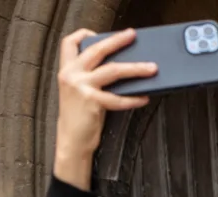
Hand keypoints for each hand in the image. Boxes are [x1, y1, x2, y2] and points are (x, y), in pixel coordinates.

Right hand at [54, 28, 157, 188]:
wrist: (71, 142)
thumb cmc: (78, 117)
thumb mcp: (78, 91)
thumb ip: (89, 76)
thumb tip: (119, 65)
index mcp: (66, 70)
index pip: (69, 42)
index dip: (84, 35)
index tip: (100, 34)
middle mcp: (71, 75)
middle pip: (97, 49)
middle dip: (117, 41)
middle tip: (133, 36)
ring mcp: (81, 88)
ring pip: (113, 70)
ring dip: (135, 68)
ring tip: (151, 68)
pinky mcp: (92, 102)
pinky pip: (119, 98)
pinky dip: (134, 98)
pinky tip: (144, 98)